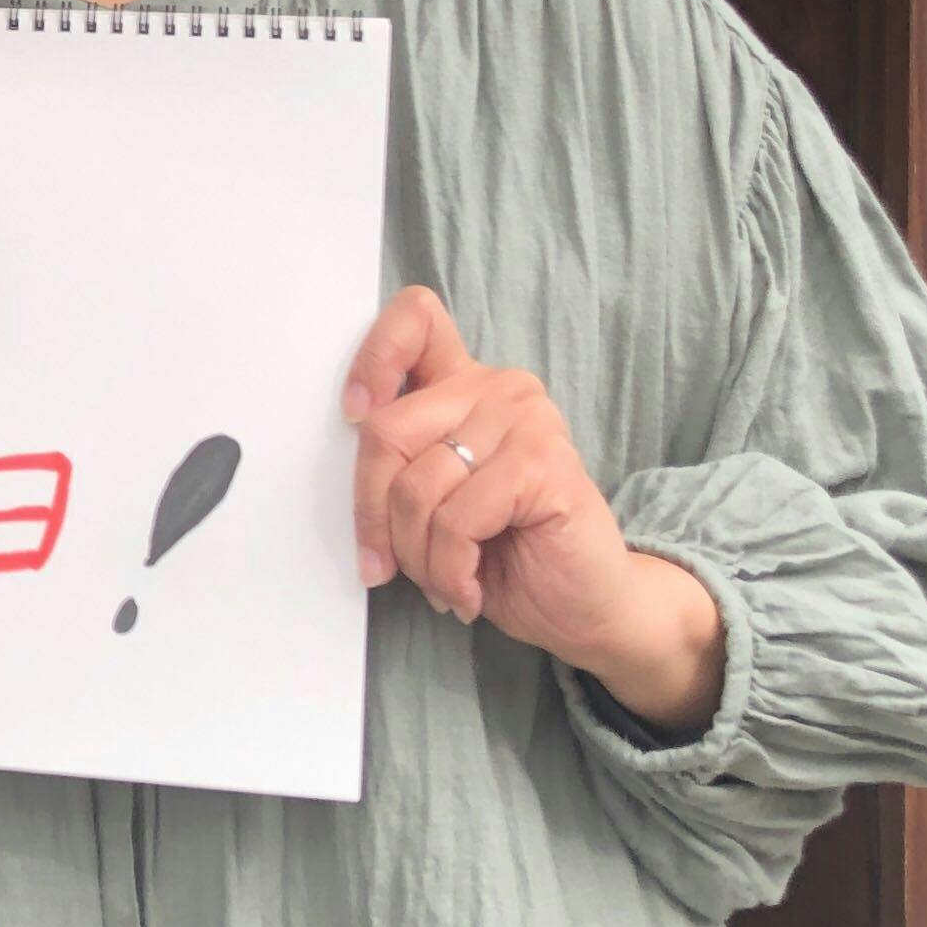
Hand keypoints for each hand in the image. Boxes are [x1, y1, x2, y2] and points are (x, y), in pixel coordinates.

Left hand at [344, 288, 723, 733]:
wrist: (582, 606)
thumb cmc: (503, 555)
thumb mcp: (431, 501)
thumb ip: (398, 463)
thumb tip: (344, 456)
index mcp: (464, 384)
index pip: (415, 319)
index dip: (370, 361)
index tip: (352, 414)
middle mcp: (498, 388)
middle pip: (386, 430)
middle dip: (373, 513)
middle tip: (385, 564)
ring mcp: (526, 421)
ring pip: (417, 486)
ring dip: (416, 556)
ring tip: (441, 582)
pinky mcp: (543, 464)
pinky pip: (456, 520)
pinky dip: (449, 570)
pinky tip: (468, 589)